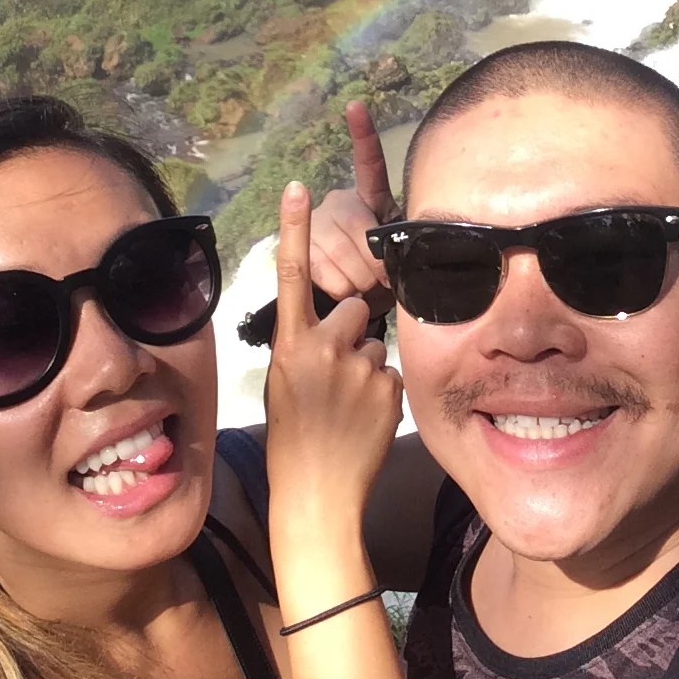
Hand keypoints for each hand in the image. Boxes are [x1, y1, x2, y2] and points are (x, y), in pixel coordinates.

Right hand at [266, 181, 403, 535]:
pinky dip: (385, 391)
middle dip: (354, 330)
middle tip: (338, 370)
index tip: (300, 187)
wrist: (317, 491)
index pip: (293, 276)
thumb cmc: (294, 435)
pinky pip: (394, 373)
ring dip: (369, 364)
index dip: (295, 228)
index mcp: (289, 344)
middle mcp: (323, 348)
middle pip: (357, 307)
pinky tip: (367, 418)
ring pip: (378, 343)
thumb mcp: (284, 382)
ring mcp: (359, 368)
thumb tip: (338, 323)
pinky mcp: (390, 388)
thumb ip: (306, 345)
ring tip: (350, 404)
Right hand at [309, 101, 399, 318]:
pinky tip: (342, 290)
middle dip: (375, 264)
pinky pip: (323, 271)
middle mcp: (338, 203)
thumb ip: (397, 251)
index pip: (368, 164)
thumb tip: (387, 266)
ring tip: (363, 289)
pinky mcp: (298, 248)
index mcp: (369, 200)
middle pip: (357, 228)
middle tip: (382, 281)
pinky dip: (339, 289)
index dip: (362, 135)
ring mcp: (315, 223)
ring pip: (341, 253)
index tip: (355, 106)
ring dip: (358, 282)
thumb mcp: (398, 256)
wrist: (349, 303)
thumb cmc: (381, 275)